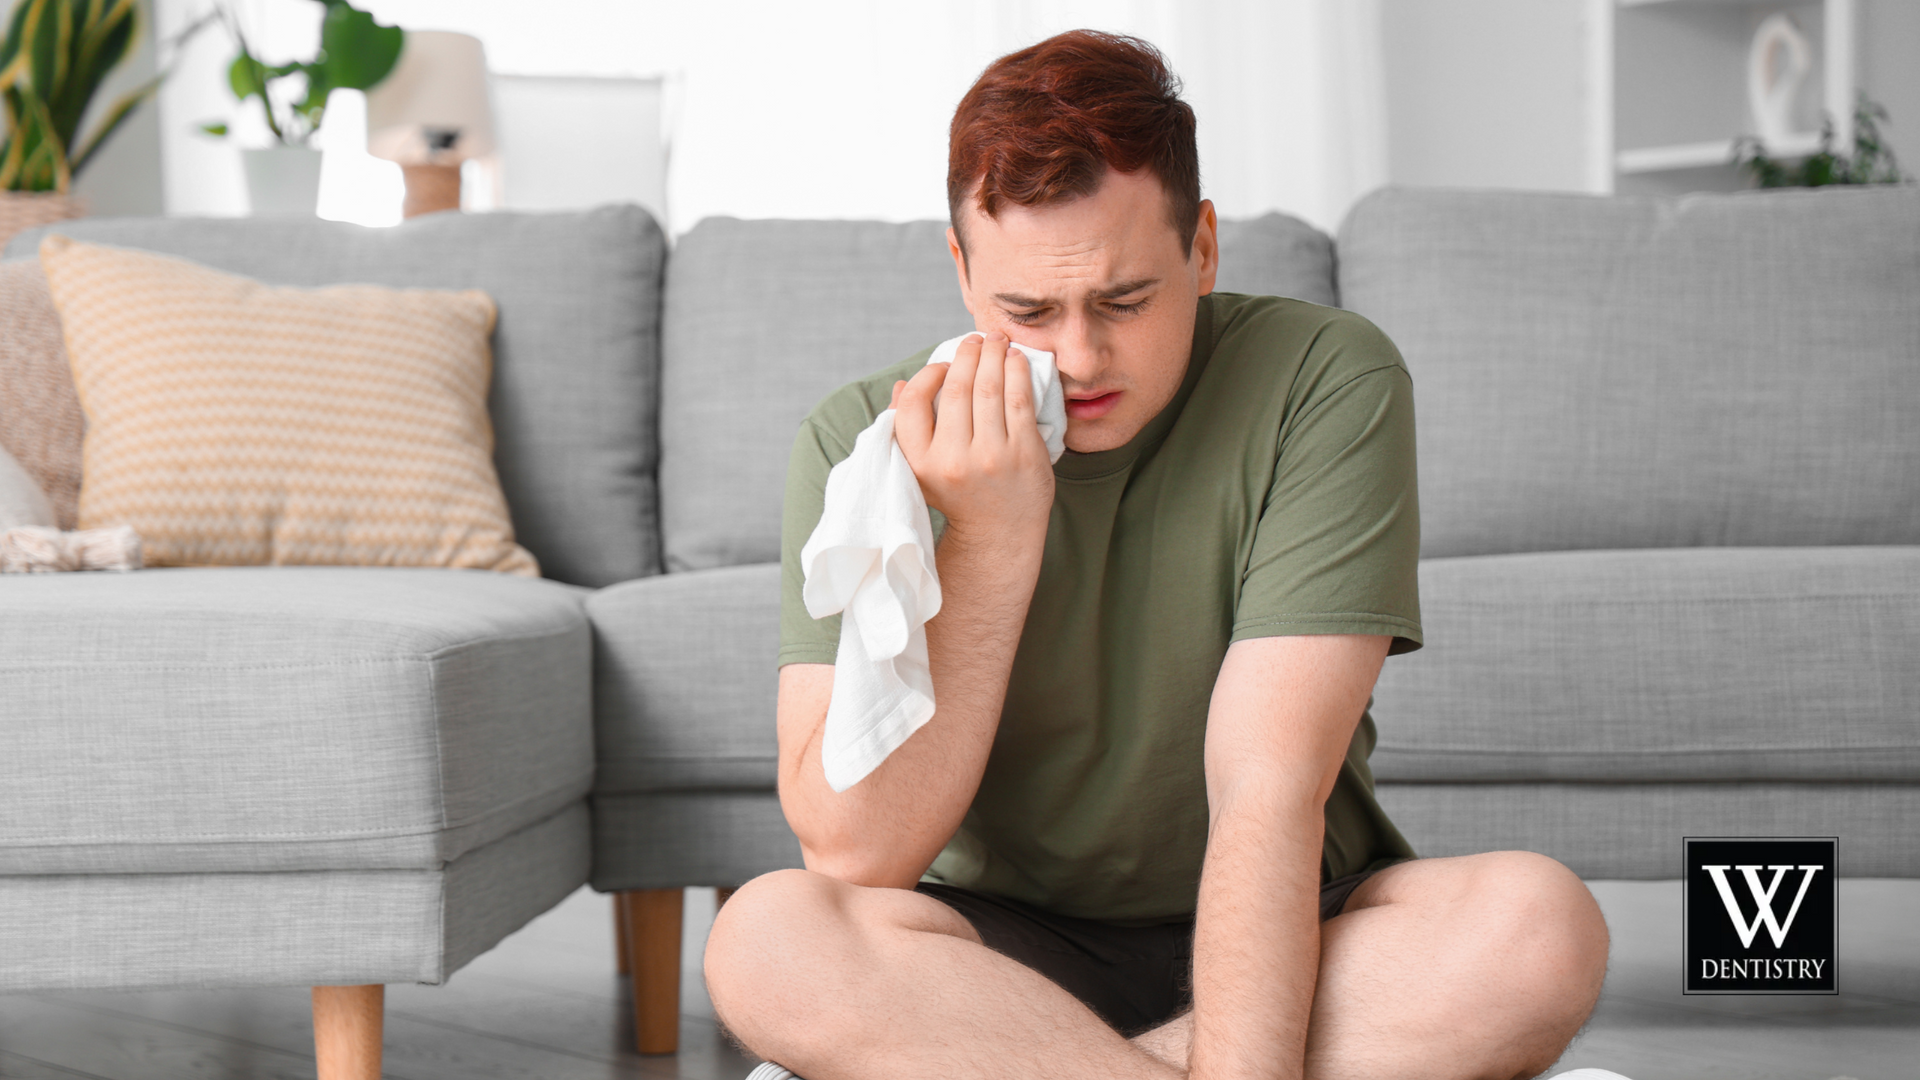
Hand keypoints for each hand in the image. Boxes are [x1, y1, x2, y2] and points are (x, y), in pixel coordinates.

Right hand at [892, 332, 1054, 549]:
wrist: (999, 533)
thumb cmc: (959, 493)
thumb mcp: (922, 469)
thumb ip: (907, 428)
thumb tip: (901, 383)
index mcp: (921, 462)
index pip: (913, 403)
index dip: (927, 375)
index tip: (941, 365)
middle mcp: (953, 460)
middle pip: (956, 389)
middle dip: (966, 354)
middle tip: (974, 339)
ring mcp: (991, 457)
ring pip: (989, 389)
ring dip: (993, 355)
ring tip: (996, 340)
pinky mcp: (1023, 454)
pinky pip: (1019, 401)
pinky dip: (1018, 372)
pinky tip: (1016, 359)